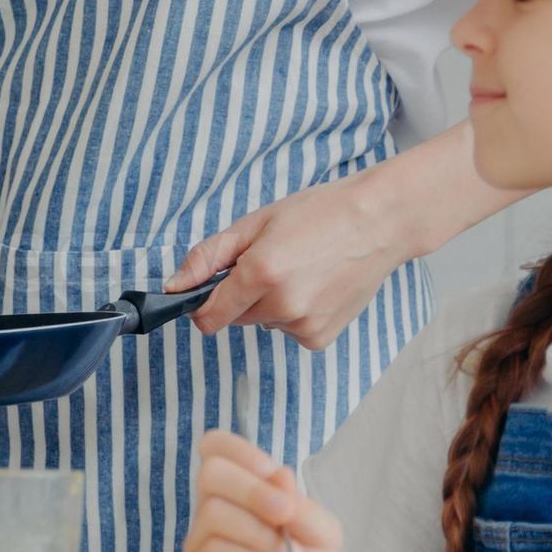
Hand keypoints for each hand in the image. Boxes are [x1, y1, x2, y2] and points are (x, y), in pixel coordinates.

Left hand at [171, 172, 405, 346]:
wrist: (378, 223)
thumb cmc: (319, 214)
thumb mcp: (256, 223)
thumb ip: (208, 256)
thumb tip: (173, 286)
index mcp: (260, 273)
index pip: (208, 316)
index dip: (202, 304)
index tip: (209, 290)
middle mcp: (282, 306)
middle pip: (236, 317)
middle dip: (243, 295)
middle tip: (273, 261)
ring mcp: (304, 325)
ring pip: (265, 322)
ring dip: (272, 303)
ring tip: (302, 269)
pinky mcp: (320, 338)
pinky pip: (290, 330)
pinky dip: (295, 314)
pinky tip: (316, 286)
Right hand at [184, 430, 342, 551]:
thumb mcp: (322, 537)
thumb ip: (303, 504)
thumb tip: (278, 474)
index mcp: (241, 493)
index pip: (215, 446)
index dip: (240, 451)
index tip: (271, 475)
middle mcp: (215, 510)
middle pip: (211, 470)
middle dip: (253, 489)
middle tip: (284, 515)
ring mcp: (200, 542)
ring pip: (213, 510)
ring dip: (258, 532)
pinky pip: (214, 549)